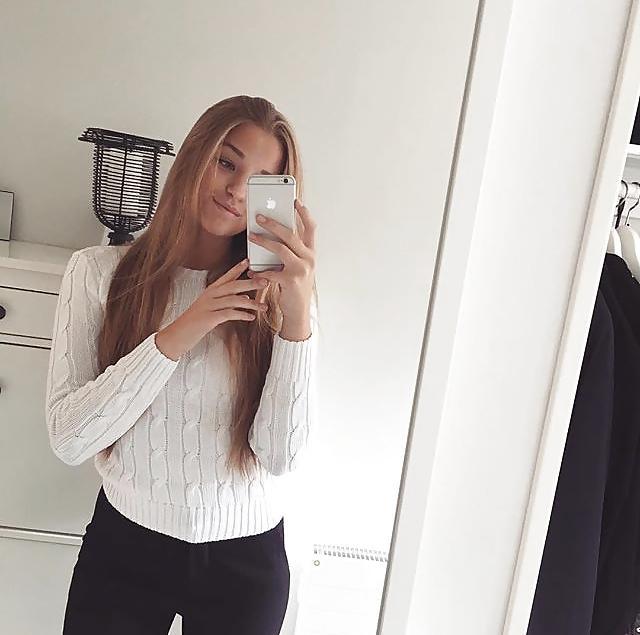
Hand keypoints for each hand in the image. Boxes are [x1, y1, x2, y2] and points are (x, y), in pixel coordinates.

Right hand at [155, 260, 267, 360]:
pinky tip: (251, 317)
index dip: (238, 268)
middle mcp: (209, 296)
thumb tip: (244, 297)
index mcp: (209, 292)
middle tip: (265, 281)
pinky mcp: (209, 318)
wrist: (176, 336)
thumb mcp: (210, 309)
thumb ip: (226, 301)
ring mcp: (208, 306)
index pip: (226, 277)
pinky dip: (242, 315)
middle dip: (251, 283)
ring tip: (263, 307)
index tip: (249, 261)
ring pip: (233, 299)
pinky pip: (229, 313)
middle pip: (233, 285)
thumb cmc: (194, 324)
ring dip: (251, 303)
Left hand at [247, 199, 315, 319]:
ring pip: (280, 248)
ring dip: (263, 241)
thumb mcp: (297, 267)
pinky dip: (259, 270)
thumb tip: (275, 235)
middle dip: (273, 223)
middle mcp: (309, 259)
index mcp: (311, 253)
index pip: (311, 228)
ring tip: (251, 236)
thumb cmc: (294, 287)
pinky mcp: (290, 281)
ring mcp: (301, 269)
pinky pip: (270, 271)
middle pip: (291, 234)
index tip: (295, 200)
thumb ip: (291, 252)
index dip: (304, 213)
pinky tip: (251, 269)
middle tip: (259, 217)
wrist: (298, 311)